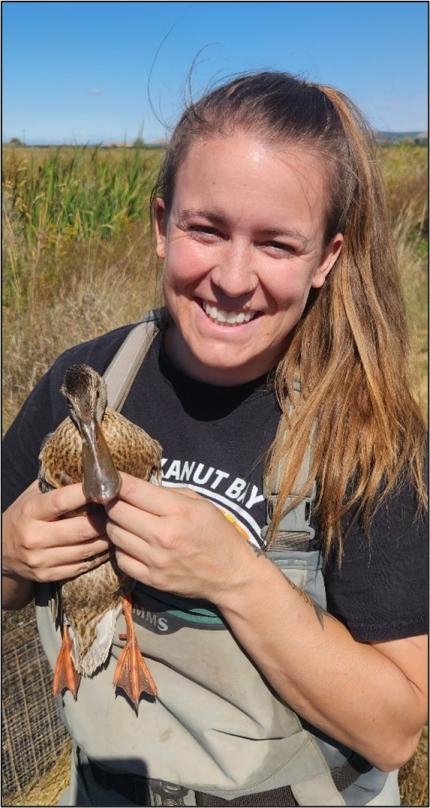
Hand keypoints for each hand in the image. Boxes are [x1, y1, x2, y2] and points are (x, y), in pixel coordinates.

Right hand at [2, 480, 109, 583]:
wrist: (2, 551)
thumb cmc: (24, 516)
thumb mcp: (32, 496)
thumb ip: (55, 485)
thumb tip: (87, 472)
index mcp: (30, 512)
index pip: (62, 501)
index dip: (86, 494)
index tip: (105, 488)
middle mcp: (33, 537)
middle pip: (81, 530)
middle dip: (104, 520)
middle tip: (119, 511)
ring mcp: (40, 560)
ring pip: (85, 550)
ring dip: (106, 539)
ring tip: (117, 528)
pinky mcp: (46, 576)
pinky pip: (81, 566)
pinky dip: (98, 556)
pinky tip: (106, 546)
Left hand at [105, 472, 257, 602]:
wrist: (232, 575)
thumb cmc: (217, 533)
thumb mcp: (200, 502)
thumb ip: (167, 493)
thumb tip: (134, 488)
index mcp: (179, 511)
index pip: (133, 491)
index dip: (115, 481)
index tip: (109, 479)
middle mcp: (164, 535)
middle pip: (117, 512)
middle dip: (112, 503)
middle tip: (116, 500)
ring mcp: (156, 560)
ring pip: (114, 534)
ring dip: (115, 525)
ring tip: (125, 521)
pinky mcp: (152, 580)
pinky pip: (120, 559)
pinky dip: (122, 548)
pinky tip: (132, 543)